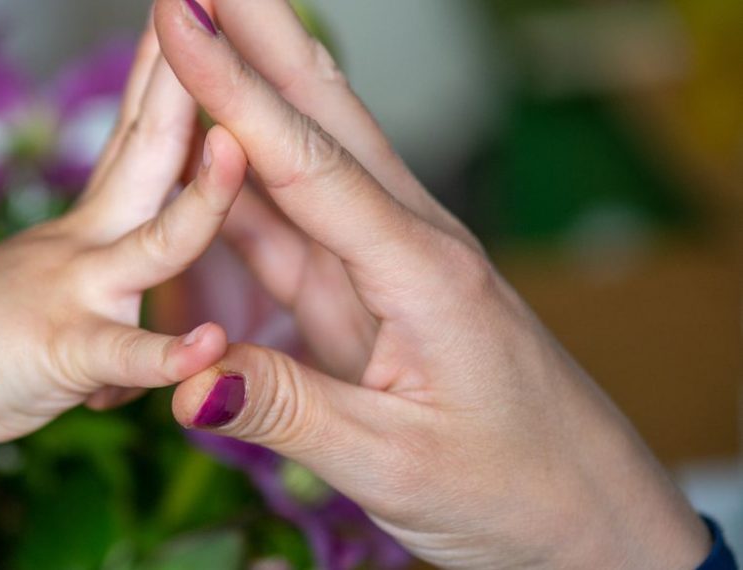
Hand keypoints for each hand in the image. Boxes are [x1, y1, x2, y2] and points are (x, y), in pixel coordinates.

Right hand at [0, 21, 247, 444]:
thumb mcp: (44, 295)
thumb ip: (100, 301)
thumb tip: (132, 329)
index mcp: (91, 224)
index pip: (138, 132)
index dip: (167, 72)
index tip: (188, 12)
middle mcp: (91, 240)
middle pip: (150, 148)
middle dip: (185, 78)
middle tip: (210, 2)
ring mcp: (82, 292)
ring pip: (158, 244)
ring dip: (202, 199)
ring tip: (235, 148)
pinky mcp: (67, 352)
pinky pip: (123, 353)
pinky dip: (166, 353)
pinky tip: (209, 342)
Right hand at [154, 1, 708, 567]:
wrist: (584, 513)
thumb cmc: (511, 487)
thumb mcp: (395, 464)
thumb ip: (289, 413)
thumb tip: (187, 386)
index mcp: (421, 274)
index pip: (308, 166)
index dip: (237, 93)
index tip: (184, 23)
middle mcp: (407, 246)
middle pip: (324, 120)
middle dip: (261, 40)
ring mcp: (387, 266)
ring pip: (307, 161)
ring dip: (254, 91)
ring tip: (205, 31)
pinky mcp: (370, 295)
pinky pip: (297, 224)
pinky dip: (249, 178)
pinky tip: (220, 144)